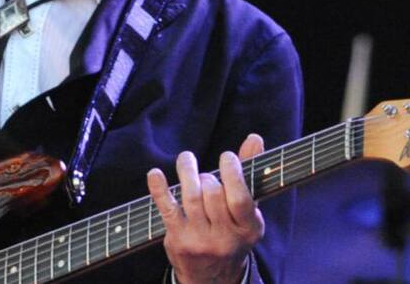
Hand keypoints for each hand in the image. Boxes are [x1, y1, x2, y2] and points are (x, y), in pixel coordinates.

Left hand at [146, 134, 265, 283]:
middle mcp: (226, 238)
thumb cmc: (231, 232)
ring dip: (186, 172)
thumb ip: (250, 174)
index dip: (232, 172)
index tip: (227, 156)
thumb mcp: (247, 210)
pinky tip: (155, 174)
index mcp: (249, 229)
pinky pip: (167, 209)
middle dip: (208, 176)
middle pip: (213, 194)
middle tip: (205, 175)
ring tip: (186, 159)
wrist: (213, 278)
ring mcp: (200, 241)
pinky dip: (159, 189)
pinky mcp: (178, 240)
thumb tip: (254, 138)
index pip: (240, 198)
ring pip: (191, 198)